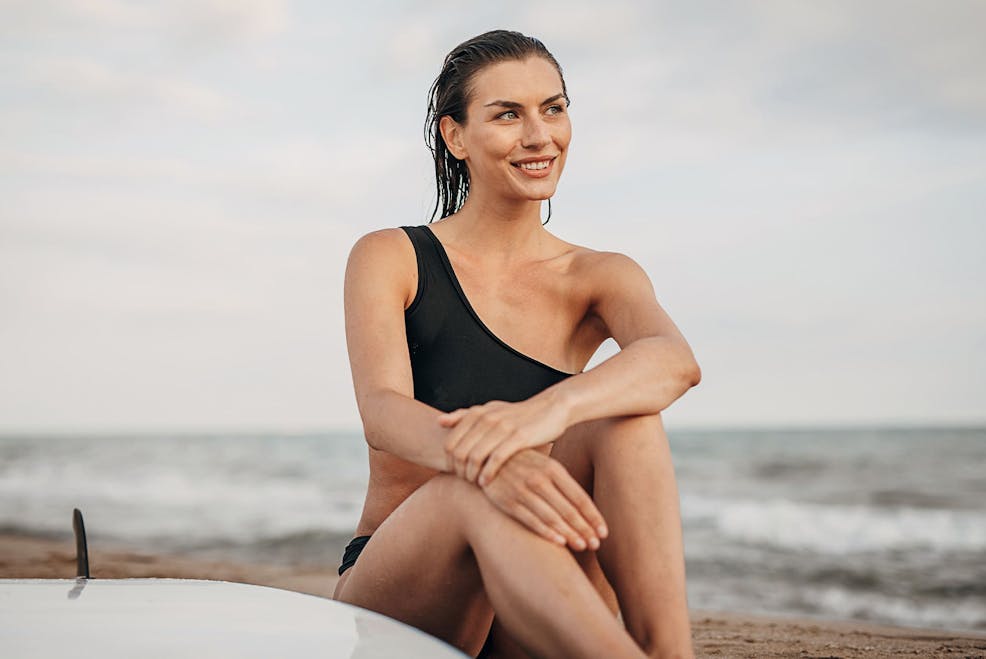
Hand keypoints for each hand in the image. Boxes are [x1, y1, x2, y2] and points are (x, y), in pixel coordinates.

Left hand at [438, 395, 568, 485]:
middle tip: (465, 481)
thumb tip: (439, 421)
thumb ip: (464, 416)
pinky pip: (496, 459)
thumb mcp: (491, 410)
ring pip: (475, 457)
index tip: (456, 473)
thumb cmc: (517, 414)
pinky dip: (488, 474)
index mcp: (477, 413)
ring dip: (471, 475)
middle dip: (458, 471)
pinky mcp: (519, 437)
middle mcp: (486, 418)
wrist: (551, 408)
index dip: (448, 462)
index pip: (449, 444)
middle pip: (459, 452)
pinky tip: (487, 483)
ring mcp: (502, 427)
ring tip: (475, 483)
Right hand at [480, 449, 607, 551]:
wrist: (485, 457)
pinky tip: (559, 543)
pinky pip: (531, 520)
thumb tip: (587, 505)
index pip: (580, 497)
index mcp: (553, 468)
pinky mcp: (507, 501)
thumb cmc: (521, 463)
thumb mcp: (544, 464)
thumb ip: (563, 482)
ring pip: (552, 517)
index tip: (604, 533)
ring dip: (569, 534)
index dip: (593, 517)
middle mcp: (540, 479)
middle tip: (596, 545)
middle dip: (585, 529)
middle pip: (569, 509)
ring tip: (582, 546)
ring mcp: (523, 490)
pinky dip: (546, 532)